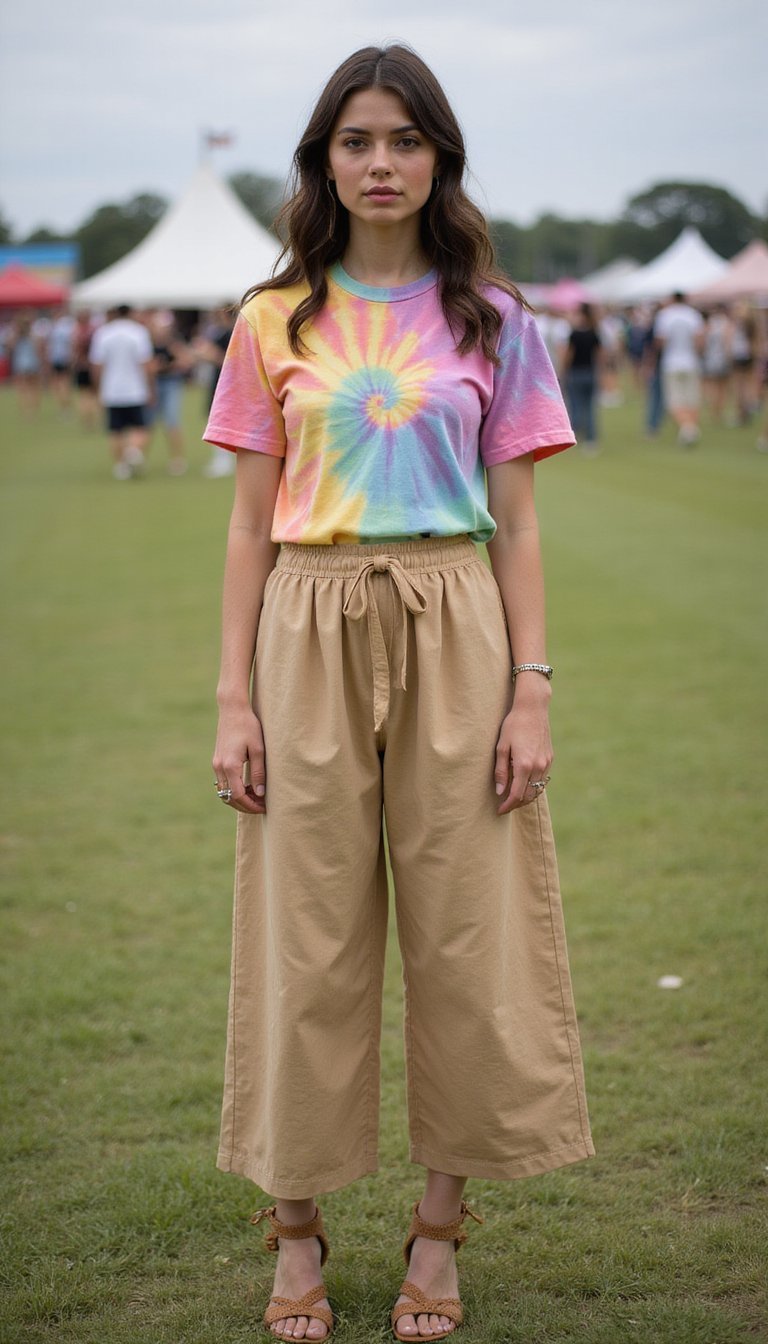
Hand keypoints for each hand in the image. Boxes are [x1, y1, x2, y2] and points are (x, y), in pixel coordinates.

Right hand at [212, 705, 266, 813]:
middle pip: (228, 797)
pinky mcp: (217, 760)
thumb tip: (260, 793)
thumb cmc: (248, 726)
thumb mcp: (258, 749)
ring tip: (255, 797)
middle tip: (261, 806)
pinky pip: (223, 782)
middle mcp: (219, 767)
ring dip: (238, 798)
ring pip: (224, 791)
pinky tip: (247, 786)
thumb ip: (258, 772)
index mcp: (229, 765)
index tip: (264, 807)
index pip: (237, 795)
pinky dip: (234, 789)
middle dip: (244, 805)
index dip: (250, 805)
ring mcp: (216, 764)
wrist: (232, 709)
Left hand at [493, 699, 552, 813]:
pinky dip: (533, 786)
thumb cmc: (513, 725)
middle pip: (529, 795)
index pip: (517, 794)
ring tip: (513, 797)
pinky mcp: (550, 758)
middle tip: (505, 806)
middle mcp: (538, 766)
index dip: (507, 805)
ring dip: (526, 796)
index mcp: (524, 765)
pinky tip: (524, 784)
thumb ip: (500, 771)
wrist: (533, 709)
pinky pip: (542, 779)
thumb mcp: (501, 747)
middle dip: (517, 804)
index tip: (499, 810)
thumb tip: (500, 791)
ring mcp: (546, 763)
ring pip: (537, 789)